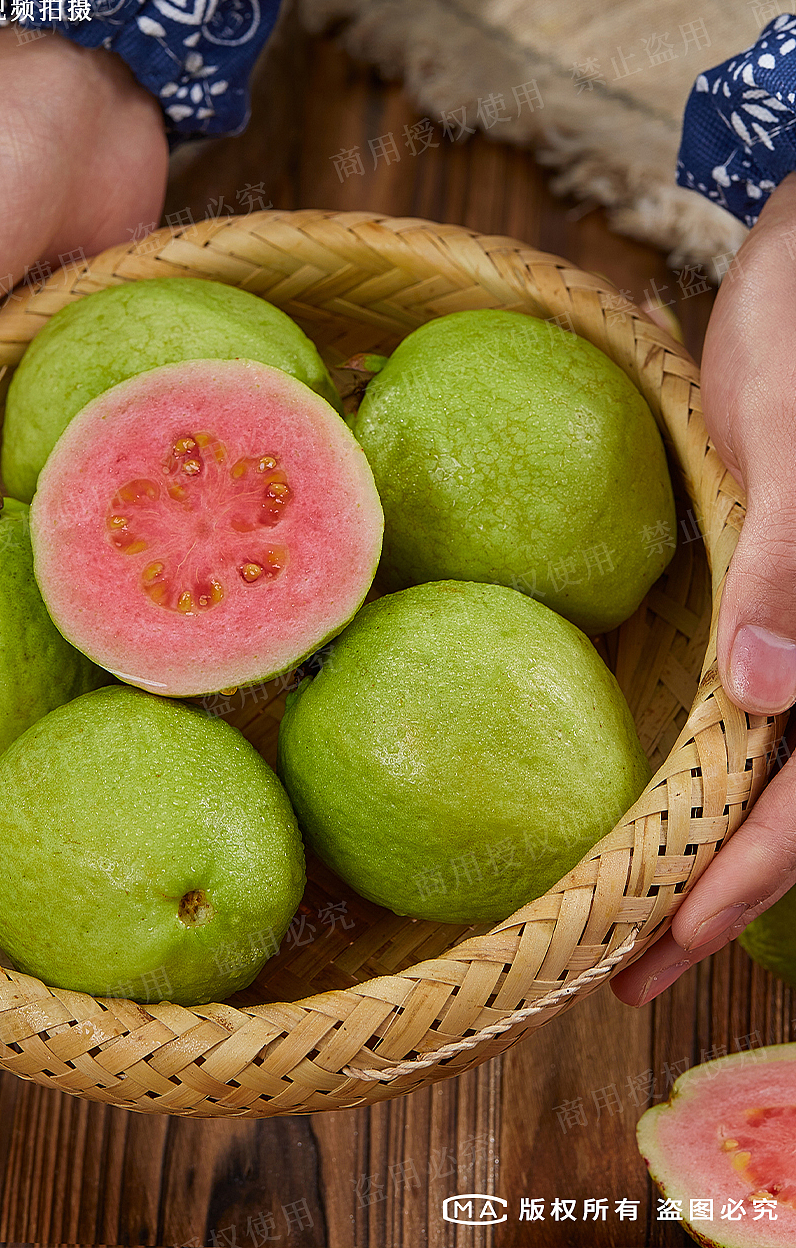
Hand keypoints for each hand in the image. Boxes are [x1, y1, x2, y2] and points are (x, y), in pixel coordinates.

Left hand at [613, 170, 795, 1006]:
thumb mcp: (795, 432)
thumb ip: (794, 558)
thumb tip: (766, 697)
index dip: (741, 878)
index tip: (658, 948)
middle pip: (795, 801)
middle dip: (712, 891)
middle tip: (625, 972)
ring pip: (773, 763)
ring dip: (704, 843)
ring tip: (625, 912)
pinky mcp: (775, 591)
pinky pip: (751, 698)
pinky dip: (700, 762)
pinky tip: (644, 788)